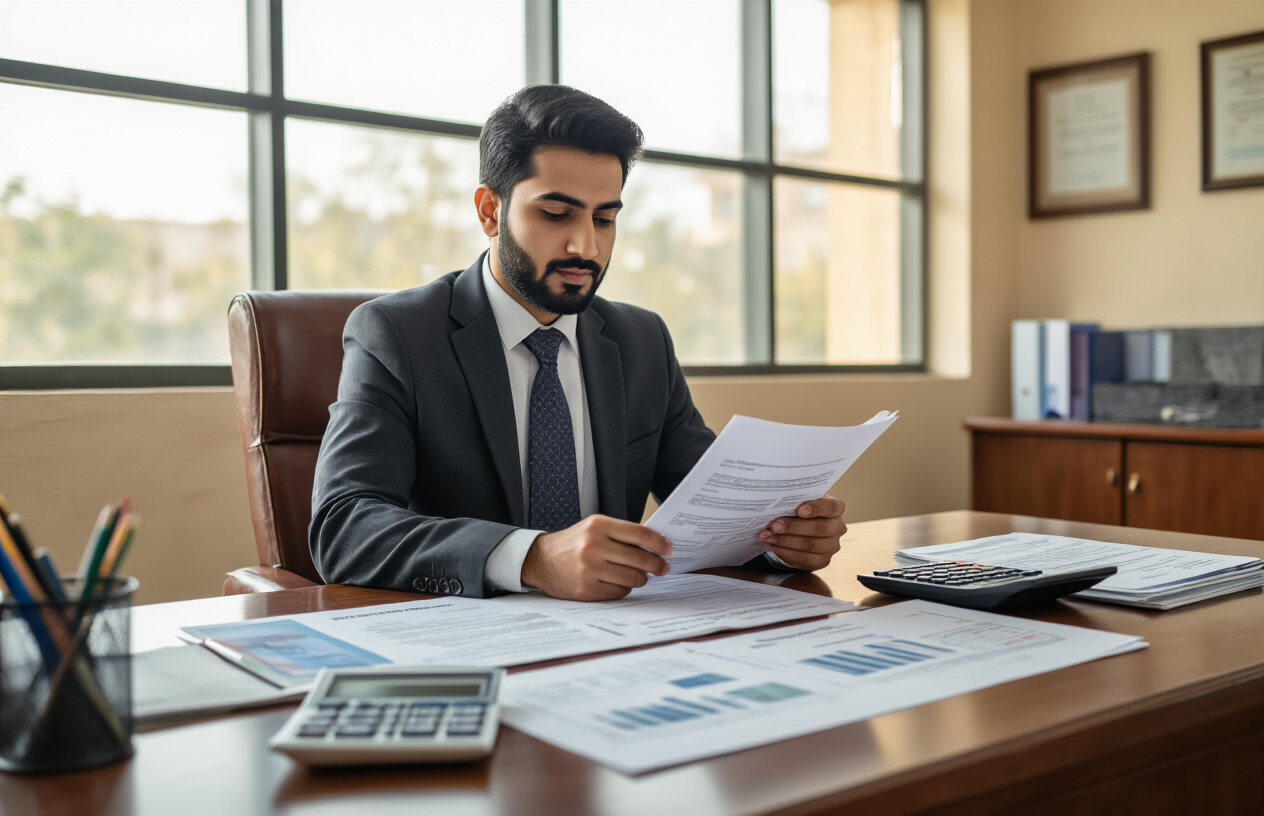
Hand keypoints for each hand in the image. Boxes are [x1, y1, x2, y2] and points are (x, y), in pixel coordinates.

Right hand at [521, 515, 671, 600]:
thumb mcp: (594, 528)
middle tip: (663, 568)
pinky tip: (621, 583)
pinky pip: (619, 592)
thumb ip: (622, 534)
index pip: (639, 534)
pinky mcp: (586, 589)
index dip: (659, 543)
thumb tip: (656, 546)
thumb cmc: (573, 543)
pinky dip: (625, 588)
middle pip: (639, 558)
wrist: (541, 560)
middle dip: (657, 565)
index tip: (669, 549)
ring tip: (640, 576)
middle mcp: (593, 546)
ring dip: (642, 578)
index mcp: (598, 525)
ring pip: (632, 578)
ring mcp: (589, 569)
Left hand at [757, 497, 846, 570]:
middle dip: (793, 527)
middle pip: (819, 528)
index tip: (799, 510)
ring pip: (810, 545)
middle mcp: (838, 528)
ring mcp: (832, 546)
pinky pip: (804, 559)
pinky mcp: (823, 561)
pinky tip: (774, 547)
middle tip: (774, 526)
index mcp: (836, 508)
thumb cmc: (802, 510)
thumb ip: (794, 503)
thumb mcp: (801, 502)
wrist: (804, 529)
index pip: (831, 507)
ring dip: (785, 541)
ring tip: (768, 537)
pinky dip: (786, 553)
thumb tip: (775, 509)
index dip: (816, 508)